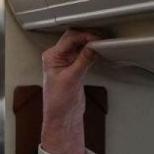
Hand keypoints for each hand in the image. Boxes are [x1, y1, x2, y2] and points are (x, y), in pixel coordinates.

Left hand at [40, 29, 100, 153]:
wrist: (62, 117)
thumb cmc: (58, 101)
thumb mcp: (72, 78)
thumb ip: (83, 60)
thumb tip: (92, 46)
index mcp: (51, 57)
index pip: (69, 39)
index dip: (84, 36)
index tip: (97, 39)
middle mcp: (57, 58)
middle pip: (74, 39)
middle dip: (87, 37)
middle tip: (101, 40)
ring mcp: (66, 63)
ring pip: (79, 46)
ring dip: (90, 45)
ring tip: (102, 45)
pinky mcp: (75, 69)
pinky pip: (84, 55)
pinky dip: (91, 53)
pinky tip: (98, 53)